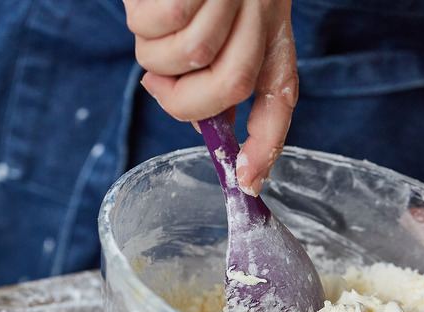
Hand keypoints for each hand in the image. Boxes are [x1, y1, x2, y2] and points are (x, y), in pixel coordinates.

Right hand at [125, 0, 297, 195]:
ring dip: (157, 53)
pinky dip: (143, 21)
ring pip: (191, 53)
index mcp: (271, 32)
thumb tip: (208, 127)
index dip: (265, 145)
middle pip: (230, 85)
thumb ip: (219, 74)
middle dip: (185, 100)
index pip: (280, 96)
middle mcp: (263, 13)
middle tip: (160, 84)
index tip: (245, 182)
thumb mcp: (220, 29)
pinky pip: (163, 22)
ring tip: (155, 27)